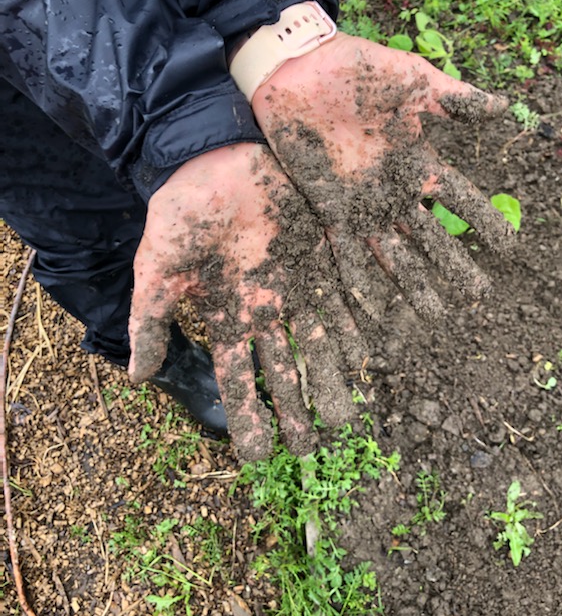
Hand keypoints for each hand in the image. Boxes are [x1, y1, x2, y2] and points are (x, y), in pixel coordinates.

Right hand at [128, 144, 365, 461]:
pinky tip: (368, 360)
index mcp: (227, 316)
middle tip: (312, 450)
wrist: (215, 159)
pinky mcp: (321, 258)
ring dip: (331, 379)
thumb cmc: (182, 211)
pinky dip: (355, 329)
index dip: (248, 416)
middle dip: (296, 409)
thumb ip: (150, 320)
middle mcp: (265, 311)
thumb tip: (138, 379)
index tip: (260, 457)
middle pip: (284, 370)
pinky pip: (342, 300)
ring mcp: (296, 286)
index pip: (238, 377)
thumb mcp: (156, 268)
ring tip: (348, 418)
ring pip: (318, 343)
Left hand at [252, 32, 513, 329]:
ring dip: (410, 282)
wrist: (297, 69)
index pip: (457, 196)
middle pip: (428, 234)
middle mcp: (391, 189)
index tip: (505, 246)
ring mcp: (359, 202)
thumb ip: (453, 98)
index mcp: (414, 160)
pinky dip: (358, 277)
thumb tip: (504, 107)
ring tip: (431, 313)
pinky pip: (345, 249)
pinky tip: (371, 304)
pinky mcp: (327, 208)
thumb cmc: (355, 69)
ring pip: (391, 250)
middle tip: (476, 295)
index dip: (481, 219)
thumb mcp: (411, 79)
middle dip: (451, 264)